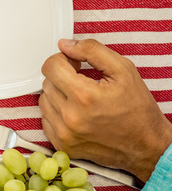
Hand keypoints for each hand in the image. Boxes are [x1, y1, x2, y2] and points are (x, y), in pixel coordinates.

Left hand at [40, 38, 171, 181]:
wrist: (146, 145)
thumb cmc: (138, 110)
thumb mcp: (123, 70)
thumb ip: (92, 50)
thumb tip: (65, 45)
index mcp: (84, 96)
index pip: (51, 66)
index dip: (63, 60)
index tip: (74, 64)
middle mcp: (70, 117)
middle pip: (47, 83)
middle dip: (63, 78)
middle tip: (83, 82)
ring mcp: (64, 134)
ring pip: (44, 101)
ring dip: (58, 95)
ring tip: (81, 99)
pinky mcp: (61, 145)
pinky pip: (46, 119)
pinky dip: (57, 113)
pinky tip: (76, 113)